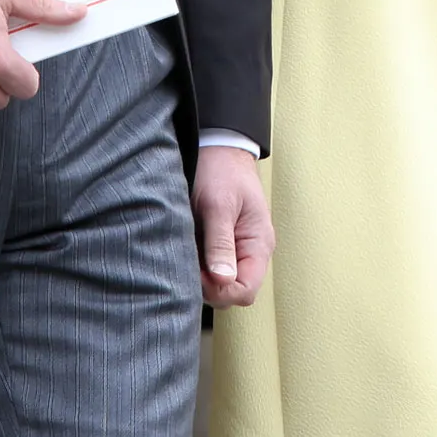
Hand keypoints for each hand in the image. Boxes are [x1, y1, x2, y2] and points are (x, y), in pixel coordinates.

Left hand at [192, 145, 273, 306]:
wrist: (217, 145)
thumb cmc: (221, 170)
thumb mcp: (219, 205)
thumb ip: (220, 242)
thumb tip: (222, 280)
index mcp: (257, 245)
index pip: (246, 291)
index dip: (220, 290)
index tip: (196, 275)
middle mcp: (247, 251)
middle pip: (230, 291)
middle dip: (206, 285)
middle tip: (183, 263)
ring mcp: (232, 248)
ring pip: (216, 280)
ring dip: (196, 274)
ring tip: (180, 252)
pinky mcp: (216, 241)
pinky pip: (206, 264)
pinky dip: (192, 262)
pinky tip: (179, 247)